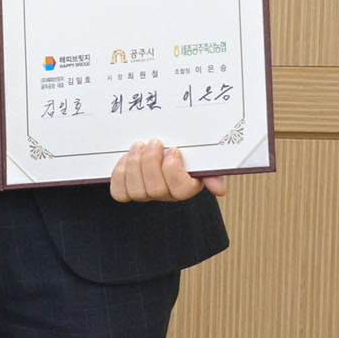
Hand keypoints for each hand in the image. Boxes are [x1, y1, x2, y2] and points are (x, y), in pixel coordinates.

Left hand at [109, 139, 225, 202]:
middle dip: (151, 162)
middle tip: (154, 142)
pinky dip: (120, 173)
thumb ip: (211, 170)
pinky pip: (119, 192)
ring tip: (139, 146)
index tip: (173, 150)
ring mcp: (146, 194)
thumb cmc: (184, 151)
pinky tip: (126, 158)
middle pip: (156, 190)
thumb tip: (219, 189)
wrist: (160, 144)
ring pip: (136, 192)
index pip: (181, 191)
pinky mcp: (127, 190)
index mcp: (187, 187)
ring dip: (135, 164)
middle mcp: (166, 195)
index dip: (173, 170)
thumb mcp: (201, 156)